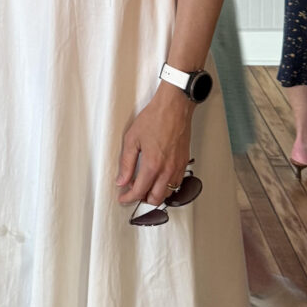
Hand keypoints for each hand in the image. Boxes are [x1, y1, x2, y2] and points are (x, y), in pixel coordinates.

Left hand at [116, 82, 195, 205]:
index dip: (128, 198)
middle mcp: (167, 169)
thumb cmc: (155, 118)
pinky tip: (159, 178)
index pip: (139, 191)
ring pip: (167, 193)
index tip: (123, 198)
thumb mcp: (132, 139)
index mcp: (152, 165)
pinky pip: (176, 183)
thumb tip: (121, 179)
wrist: (174, 107)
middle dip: (142, 199)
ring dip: (156, 194)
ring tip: (145, 185)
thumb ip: (126, 163)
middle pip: (155, 198)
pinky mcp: (184, 162)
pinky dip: (167, 186)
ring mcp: (178, 167)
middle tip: (133, 192)